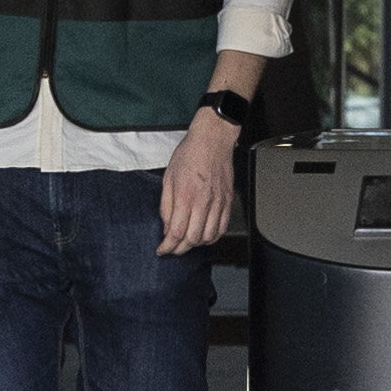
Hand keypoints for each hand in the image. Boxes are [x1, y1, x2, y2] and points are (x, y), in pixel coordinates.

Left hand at [156, 113, 238, 257]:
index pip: (177, 232)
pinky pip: (223, 227)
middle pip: (193, 238)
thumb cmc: (189, 154)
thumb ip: (166, 206)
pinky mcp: (228, 201)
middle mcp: (204, 202)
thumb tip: (166, 226)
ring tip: (187, 242)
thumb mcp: (168, 178)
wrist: (212, 140)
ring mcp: (218, 203)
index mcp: (186, 196)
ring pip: (209, 236)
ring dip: (196, 244)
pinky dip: (213, 237)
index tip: (162, 249)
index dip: (168, 246)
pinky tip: (204, 235)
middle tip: (173, 249)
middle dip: (180, 249)